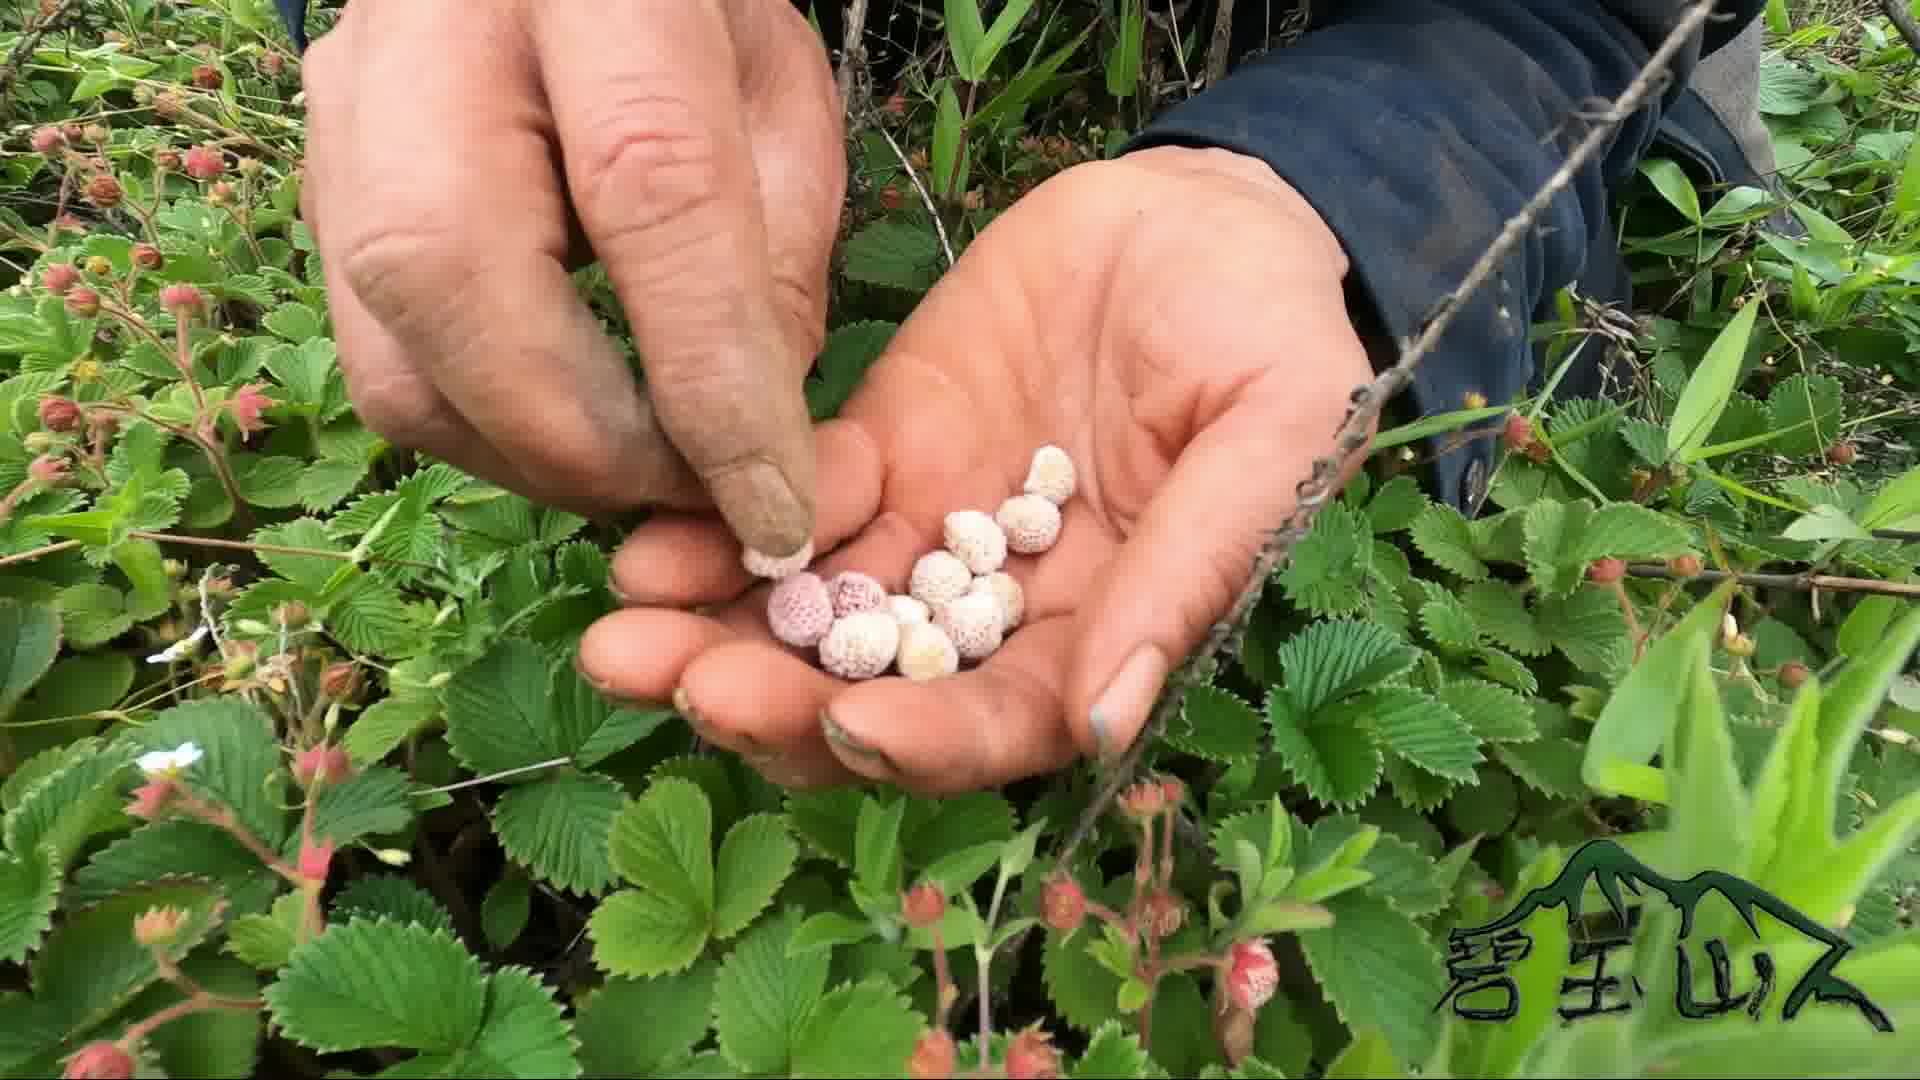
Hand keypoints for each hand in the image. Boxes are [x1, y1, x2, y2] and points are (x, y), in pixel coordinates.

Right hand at [297, 0, 843, 556]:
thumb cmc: (684, 1)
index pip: (650, 194)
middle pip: (457, 286)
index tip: (775, 509)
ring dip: (527, 456)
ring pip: (390, 356)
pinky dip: (483, 423)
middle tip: (692, 495)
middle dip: (586, 445)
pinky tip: (569, 419)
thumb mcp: (779, 91)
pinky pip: (376, 355)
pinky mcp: (316, 187)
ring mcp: (343, 114)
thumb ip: (779, 253)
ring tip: (638, 467)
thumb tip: (749, 435)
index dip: (714, 383)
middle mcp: (428, 38)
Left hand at [576, 146, 1377, 793]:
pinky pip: (795, 501)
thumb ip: (1191, 570)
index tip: (846, 728)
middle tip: (680, 684)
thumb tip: (1109, 723)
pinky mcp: (884, 449)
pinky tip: (648, 542)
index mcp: (1105, 631)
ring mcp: (934, 531)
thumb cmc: (1272, 330)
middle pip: (879, 688)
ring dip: (717, 632)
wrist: (1207, 211)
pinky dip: (721, 527)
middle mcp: (1005, 608)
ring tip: (621, 636)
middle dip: (779, 700)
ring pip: (815, 611)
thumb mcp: (1271, 437)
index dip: (925, 741)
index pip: (1004, 721)